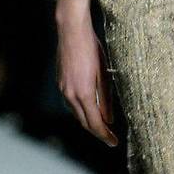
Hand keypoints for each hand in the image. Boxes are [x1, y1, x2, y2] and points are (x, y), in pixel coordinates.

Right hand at [56, 19, 118, 145]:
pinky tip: (88, 109)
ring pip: (76, 113)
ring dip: (88, 122)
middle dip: (97, 132)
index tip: (113, 142)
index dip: (104, 135)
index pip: (95, 123)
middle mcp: (70, 94)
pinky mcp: (60, 82)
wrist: (71, 31)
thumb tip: (109, 118)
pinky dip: (81, 111)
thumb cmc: (92, 49)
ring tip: (101, 126)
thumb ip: (106, 98)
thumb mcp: (104, 73)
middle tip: (109, 138)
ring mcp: (63, 88)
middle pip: (84, 122)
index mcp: (84, 93)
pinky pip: (71, 103)